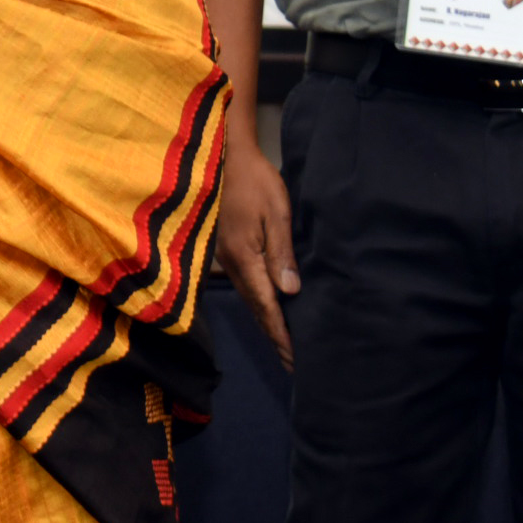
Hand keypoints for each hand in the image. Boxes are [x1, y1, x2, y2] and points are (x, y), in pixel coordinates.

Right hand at [213, 141, 299, 367]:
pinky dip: (260, 307)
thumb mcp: (277, 213)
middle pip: (256, 310)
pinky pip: (246, 288)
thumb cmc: (256, 181)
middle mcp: (233, 264)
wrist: (225, 155)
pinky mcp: (228, 251)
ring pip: (250, 301)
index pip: (267, 306)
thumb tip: (290, 293)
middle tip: (294, 366)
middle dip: (275, 339)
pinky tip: (269, 312)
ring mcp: (227, 258)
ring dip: (267, 325)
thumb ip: (283, 253)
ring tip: (283, 347)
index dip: (283, 335)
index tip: (297, 359)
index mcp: (245, 258)